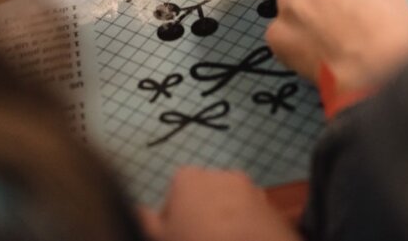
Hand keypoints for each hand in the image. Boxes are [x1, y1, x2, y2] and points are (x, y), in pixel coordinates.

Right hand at [142, 168, 300, 240]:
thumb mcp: (160, 237)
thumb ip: (145, 221)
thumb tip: (138, 211)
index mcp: (187, 177)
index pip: (174, 195)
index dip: (173, 220)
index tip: (177, 236)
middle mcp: (218, 173)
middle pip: (203, 197)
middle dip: (201, 216)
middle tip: (200, 239)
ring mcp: (247, 187)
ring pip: (229, 206)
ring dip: (225, 221)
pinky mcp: (269, 204)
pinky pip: (251, 215)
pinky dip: (247, 227)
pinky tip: (242, 240)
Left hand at [266, 0, 407, 93]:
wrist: (376, 68)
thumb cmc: (390, 32)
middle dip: (305, 3)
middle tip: (325, 23)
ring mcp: (287, 6)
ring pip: (286, 13)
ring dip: (299, 25)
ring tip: (324, 45)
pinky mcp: (276, 34)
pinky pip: (281, 38)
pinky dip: (293, 48)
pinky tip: (314, 57)